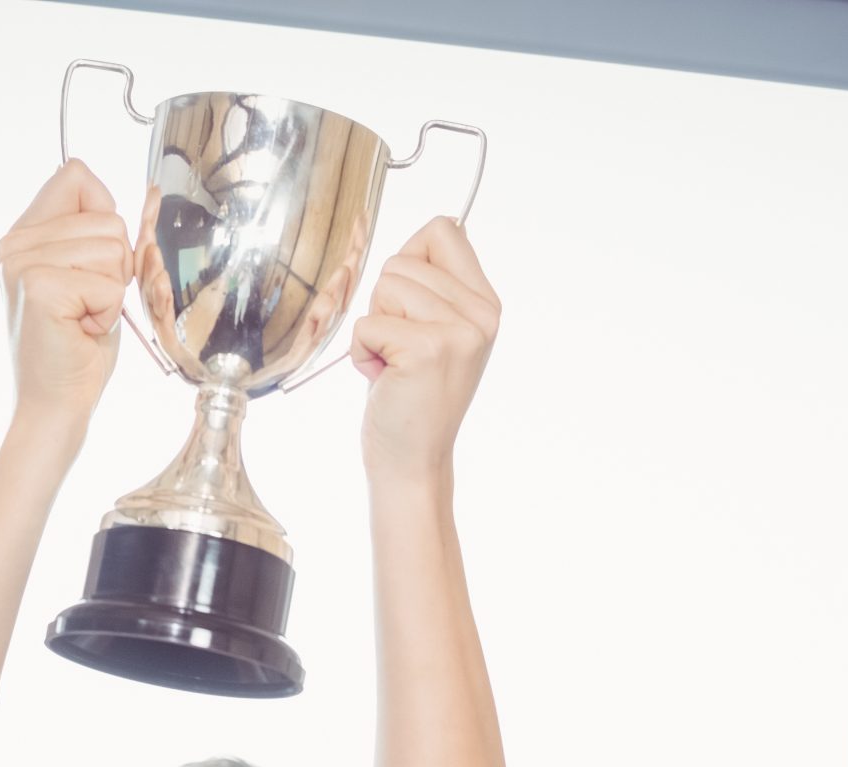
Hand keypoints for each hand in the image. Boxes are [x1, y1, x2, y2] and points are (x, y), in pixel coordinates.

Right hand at [0, 161, 131, 433]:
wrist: (55, 405)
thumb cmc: (76, 347)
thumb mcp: (88, 276)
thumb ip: (95, 231)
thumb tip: (142, 195)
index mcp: (23, 234)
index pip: (76, 175)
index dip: (104, 215)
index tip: (93, 264)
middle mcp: (14, 243)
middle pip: (107, 217)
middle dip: (115, 267)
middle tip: (87, 304)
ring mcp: (22, 264)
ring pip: (112, 248)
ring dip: (112, 292)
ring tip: (83, 318)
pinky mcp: (38, 287)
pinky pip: (108, 282)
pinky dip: (107, 312)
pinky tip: (81, 331)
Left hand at [352, 217, 499, 483]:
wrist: (412, 461)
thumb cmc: (411, 397)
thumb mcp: (437, 331)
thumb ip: (436, 284)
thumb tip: (439, 225)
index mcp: (485, 302)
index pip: (443, 229)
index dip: (410, 261)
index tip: (410, 309)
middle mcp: (481, 314)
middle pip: (403, 258)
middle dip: (385, 302)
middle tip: (400, 348)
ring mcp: (459, 332)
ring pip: (385, 286)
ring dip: (374, 328)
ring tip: (394, 364)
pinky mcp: (428, 350)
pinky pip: (367, 323)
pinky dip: (362, 352)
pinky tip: (385, 379)